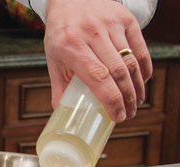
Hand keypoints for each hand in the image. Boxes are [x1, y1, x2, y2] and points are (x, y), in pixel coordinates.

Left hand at [44, 0, 152, 121]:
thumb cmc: (61, 33)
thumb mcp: (54, 58)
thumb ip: (59, 85)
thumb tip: (61, 112)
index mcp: (71, 46)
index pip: (97, 77)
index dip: (111, 99)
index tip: (117, 116)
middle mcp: (92, 33)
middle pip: (118, 72)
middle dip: (127, 98)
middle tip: (127, 114)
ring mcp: (111, 24)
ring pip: (131, 62)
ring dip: (137, 87)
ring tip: (135, 103)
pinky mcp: (126, 19)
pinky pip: (140, 49)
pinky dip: (144, 69)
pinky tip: (142, 83)